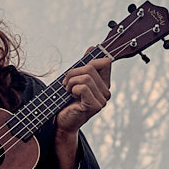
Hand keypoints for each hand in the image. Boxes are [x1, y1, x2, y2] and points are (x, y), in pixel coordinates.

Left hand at [53, 51, 112, 168]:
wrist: (62, 121)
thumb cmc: (67, 101)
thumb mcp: (75, 78)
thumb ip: (84, 64)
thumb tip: (92, 47)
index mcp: (104, 84)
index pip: (104, 62)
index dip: (90, 61)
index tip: (78, 69)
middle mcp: (106, 92)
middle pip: (91, 67)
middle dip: (73, 72)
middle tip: (66, 83)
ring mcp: (102, 100)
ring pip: (87, 77)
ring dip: (71, 81)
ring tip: (67, 89)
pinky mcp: (95, 106)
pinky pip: (83, 87)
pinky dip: (73, 89)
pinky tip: (71, 96)